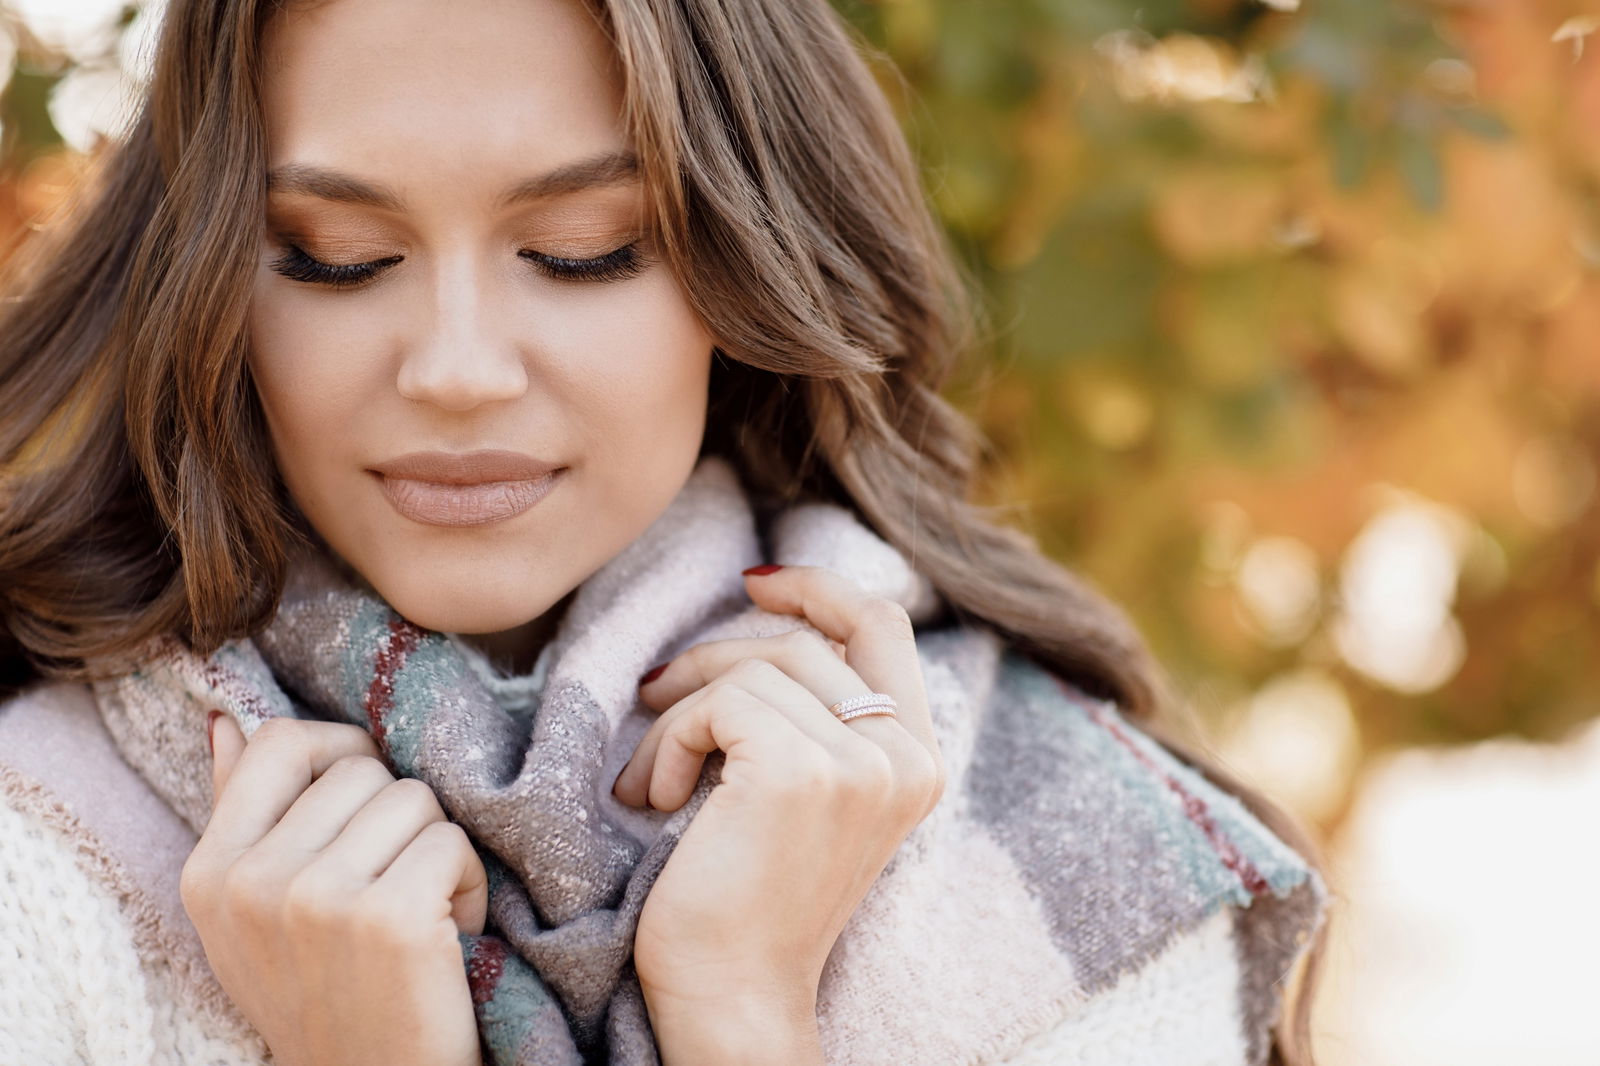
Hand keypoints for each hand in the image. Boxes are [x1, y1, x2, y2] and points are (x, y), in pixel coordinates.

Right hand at [180, 714, 488, 1065]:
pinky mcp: (387, 919)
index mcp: (210, 873)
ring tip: (419, 913)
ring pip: (415, 798)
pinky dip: (468, 884)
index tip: (366, 803)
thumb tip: (227, 722)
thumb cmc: (329, 993)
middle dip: (398, 819)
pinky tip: (447, 936)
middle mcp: (251, 883)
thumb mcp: (257, 916)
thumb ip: (244, 815)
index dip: (341, 754)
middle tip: (393, 887)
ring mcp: (316, 899)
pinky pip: (453, 842)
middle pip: (362, 770)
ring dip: (437, 850)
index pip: (277, 742)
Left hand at [612, 564, 945, 1024]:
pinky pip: (718, 705)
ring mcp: (860, 763)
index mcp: (919, 760)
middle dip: (716, 656)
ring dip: (680, 715)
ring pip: (752, 671)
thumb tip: (758, 617)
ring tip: (654, 779)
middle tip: (654, 692)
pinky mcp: (801, 772)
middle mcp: (906, 756)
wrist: (733, 996)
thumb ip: (819, 717)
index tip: (754, 582)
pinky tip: (657, 797)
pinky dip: (669, 741)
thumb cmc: (750, 901)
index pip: (883, 625)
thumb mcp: (810, 793)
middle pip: (802, 642)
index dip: (819, 588)